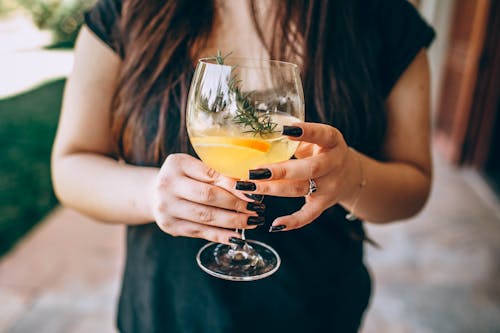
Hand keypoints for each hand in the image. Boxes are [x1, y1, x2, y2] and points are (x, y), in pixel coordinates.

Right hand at [150, 154, 263, 243]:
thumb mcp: (195, 168)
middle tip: (256, 208)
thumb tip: (250, 186)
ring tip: (252, 221)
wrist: (154, 194)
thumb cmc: (184, 178)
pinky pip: (200, 232)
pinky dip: (221, 235)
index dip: (234, 185)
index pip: (211, 174)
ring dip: (233, 221)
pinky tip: (236, 236)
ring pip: (206, 217)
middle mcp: (166, 184)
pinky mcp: (169, 226)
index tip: (253, 192)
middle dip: (236, 204)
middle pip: (208, 197)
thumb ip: (217, 174)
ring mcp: (166, 207)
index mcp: (176, 163)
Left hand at [237, 123, 359, 230]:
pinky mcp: (324, 203)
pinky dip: (292, 222)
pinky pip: (309, 215)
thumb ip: (294, 138)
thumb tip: (257, 136)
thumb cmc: (322, 151)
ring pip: (301, 189)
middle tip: (254, 171)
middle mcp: (334, 164)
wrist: (350, 174)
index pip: (322, 135)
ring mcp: (330, 186)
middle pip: (309, 169)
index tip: (285, 130)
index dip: (306, 132)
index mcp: (333, 141)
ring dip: (273, 189)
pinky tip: (275, 225)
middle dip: (280, 171)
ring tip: (249, 188)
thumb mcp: (315, 139)